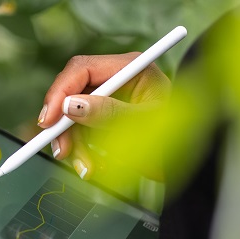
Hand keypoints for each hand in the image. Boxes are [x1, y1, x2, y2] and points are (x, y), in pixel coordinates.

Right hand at [39, 53, 170, 179]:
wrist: (191, 162)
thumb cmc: (177, 138)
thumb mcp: (144, 125)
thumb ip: (109, 113)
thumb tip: (72, 106)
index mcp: (131, 68)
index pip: (83, 69)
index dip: (60, 92)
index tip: (49, 120)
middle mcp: (117, 79)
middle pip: (72, 93)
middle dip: (64, 125)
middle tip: (62, 151)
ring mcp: (110, 99)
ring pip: (73, 117)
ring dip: (75, 145)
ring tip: (88, 168)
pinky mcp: (105, 119)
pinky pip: (82, 132)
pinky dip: (83, 151)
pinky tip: (94, 166)